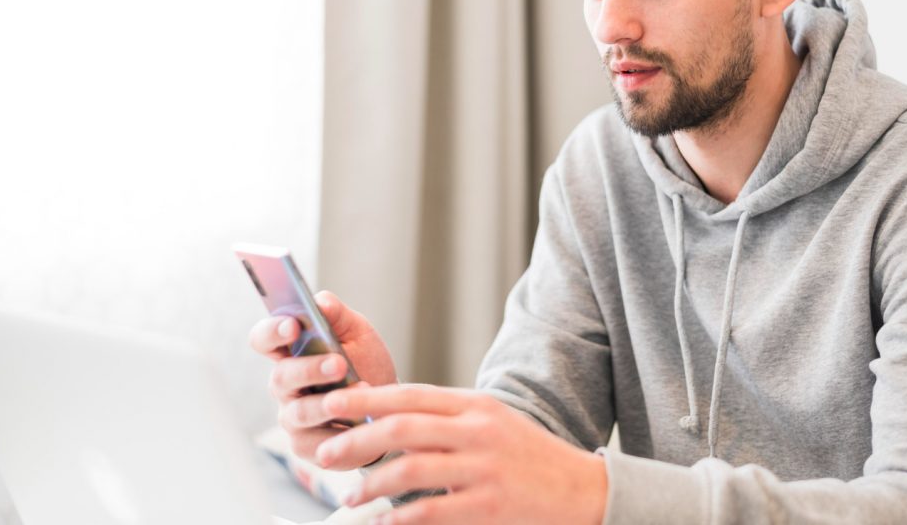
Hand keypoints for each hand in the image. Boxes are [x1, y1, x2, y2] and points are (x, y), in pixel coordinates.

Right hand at [248, 290, 397, 464]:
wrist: (389, 406)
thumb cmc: (366, 364)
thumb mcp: (358, 334)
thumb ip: (338, 316)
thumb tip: (321, 300)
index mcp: (290, 352)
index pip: (264, 339)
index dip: (272, 332)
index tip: (293, 325)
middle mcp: (285, 386)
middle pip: (282, 377)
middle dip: (309, 369)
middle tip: (339, 363)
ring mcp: (293, 417)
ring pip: (299, 412)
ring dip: (326, 403)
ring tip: (356, 392)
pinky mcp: (306, 446)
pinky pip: (317, 443)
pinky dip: (339, 433)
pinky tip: (359, 424)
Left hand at [315, 385, 607, 524]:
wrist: (581, 491)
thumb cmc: (527, 456)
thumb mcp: (491, 422)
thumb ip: (446, 418)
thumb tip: (386, 417)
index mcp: (475, 405)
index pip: (411, 393)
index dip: (366, 397)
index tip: (331, 401)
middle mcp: (479, 431)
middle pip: (403, 427)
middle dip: (355, 439)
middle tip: (325, 453)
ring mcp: (485, 470)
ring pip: (411, 468)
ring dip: (371, 483)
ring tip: (351, 495)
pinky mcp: (490, 507)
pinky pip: (432, 512)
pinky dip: (401, 517)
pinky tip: (386, 521)